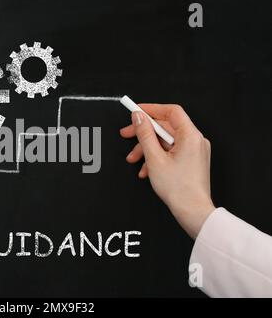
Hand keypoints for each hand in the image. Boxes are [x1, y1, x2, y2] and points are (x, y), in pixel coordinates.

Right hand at [120, 104, 214, 238]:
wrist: (192, 211)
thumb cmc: (179, 189)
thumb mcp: (155, 158)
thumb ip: (145, 134)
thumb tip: (139, 118)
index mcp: (191, 136)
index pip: (171, 111)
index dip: (151, 109)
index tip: (136, 111)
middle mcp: (195, 140)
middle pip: (165, 127)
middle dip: (144, 133)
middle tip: (126, 134)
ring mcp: (194, 151)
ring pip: (165, 141)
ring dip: (147, 148)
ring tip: (134, 159)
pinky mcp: (190, 160)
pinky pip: (171, 151)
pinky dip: (156, 157)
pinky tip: (146, 169)